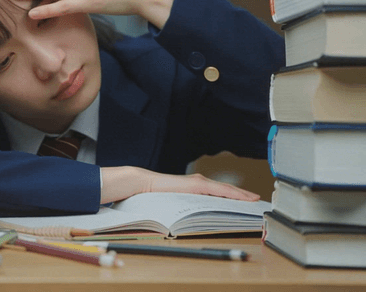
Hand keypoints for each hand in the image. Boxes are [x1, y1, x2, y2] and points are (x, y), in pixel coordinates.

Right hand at [101, 166, 259, 203]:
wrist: (143, 185)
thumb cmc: (156, 196)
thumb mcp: (176, 204)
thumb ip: (189, 207)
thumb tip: (199, 218)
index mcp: (195, 189)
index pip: (219, 193)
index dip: (235, 196)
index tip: (248, 202)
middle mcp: (200, 183)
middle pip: (227, 190)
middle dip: (243, 195)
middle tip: (258, 201)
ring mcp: (200, 183)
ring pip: (226, 190)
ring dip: (241, 195)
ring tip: (254, 201)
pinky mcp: (197, 184)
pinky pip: (220, 190)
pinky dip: (233, 194)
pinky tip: (243, 198)